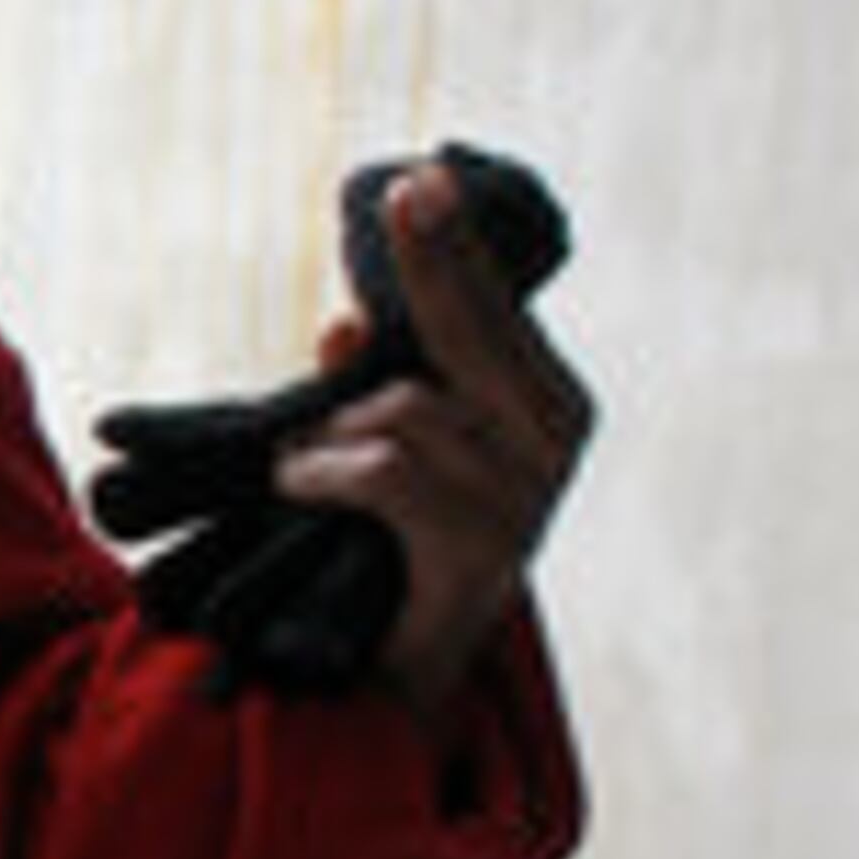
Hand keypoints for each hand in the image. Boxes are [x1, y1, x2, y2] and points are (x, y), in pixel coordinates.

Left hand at [271, 157, 594, 720]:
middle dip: (431, 256)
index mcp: (545, 401)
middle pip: (472, 324)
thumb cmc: (388, 552)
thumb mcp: (384, 452)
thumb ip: (376, 389)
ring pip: (408, 409)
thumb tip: (344, 326)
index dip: (454, 244)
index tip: (422, 175)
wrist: (396, 683)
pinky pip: (388, 469)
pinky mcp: (485, 550)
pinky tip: (303, 487)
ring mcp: (527, 496)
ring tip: (303, 473)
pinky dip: (327, 473)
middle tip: (403, 191)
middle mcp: (554, 439)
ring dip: (331, 435)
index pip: (494, 304)